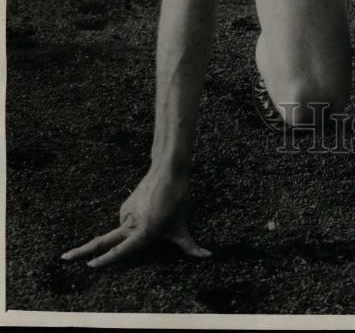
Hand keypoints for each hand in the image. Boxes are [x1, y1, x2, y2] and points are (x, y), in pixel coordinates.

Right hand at [61, 168, 211, 267]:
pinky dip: (134, 223)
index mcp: (144, 232)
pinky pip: (128, 219)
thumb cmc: (178, 199)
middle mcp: (131, 224)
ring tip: (156, 215)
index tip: (90, 266)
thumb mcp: (183, 225)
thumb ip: (190, 246)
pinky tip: (150, 210)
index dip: (106, 260)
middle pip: (103, 240)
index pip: (121, 250)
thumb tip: (208, 257)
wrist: (168, 169)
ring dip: (130, 233)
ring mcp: (126, 213)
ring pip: (123, 231)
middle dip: (83, 251)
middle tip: (64, 258)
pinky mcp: (126, 205)